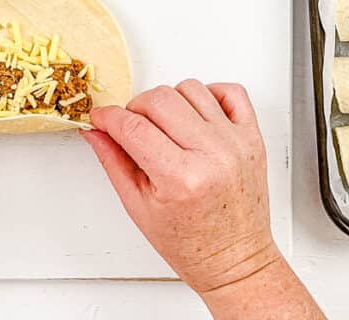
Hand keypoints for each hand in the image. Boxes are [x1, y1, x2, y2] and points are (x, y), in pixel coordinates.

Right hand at [83, 81, 273, 291]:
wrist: (234, 259)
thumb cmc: (190, 242)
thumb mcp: (138, 206)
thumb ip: (113, 161)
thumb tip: (95, 130)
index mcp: (181, 179)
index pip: (132, 127)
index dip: (108, 117)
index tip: (100, 117)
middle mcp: (212, 155)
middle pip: (159, 99)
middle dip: (136, 108)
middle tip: (132, 128)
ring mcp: (235, 143)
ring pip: (190, 88)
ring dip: (170, 101)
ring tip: (167, 127)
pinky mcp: (252, 136)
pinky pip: (230, 91)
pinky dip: (209, 94)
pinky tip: (196, 116)